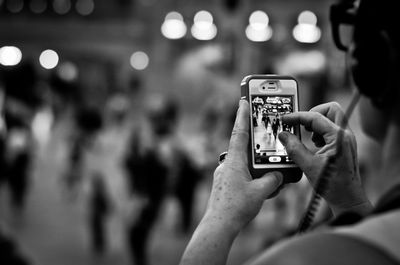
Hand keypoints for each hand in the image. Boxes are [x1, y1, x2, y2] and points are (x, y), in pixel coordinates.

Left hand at [205, 100, 282, 230]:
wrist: (218, 226)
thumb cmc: (236, 208)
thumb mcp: (260, 192)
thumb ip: (272, 180)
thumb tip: (277, 175)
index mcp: (234, 161)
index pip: (239, 133)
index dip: (242, 116)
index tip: (244, 101)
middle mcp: (227, 165)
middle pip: (243, 149)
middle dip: (256, 146)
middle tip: (265, 139)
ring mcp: (224, 175)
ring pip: (243, 165)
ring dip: (255, 168)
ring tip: (267, 181)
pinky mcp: (224, 184)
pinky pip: (239, 176)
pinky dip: (251, 179)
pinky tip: (259, 191)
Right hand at [279, 102, 370, 215]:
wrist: (347, 199)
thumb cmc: (333, 185)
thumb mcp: (308, 166)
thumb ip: (294, 148)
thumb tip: (283, 135)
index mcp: (338, 138)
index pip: (315, 117)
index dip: (297, 116)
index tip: (285, 119)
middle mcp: (345, 135)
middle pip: (330, 109)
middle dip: (312, 113)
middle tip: (300, 123)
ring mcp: (345, 139)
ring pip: (331, 118)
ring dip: (316, 123)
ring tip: (307, 138)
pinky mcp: (343, 144)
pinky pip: (330, 129)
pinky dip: (319, 132)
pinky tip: (313, 145)